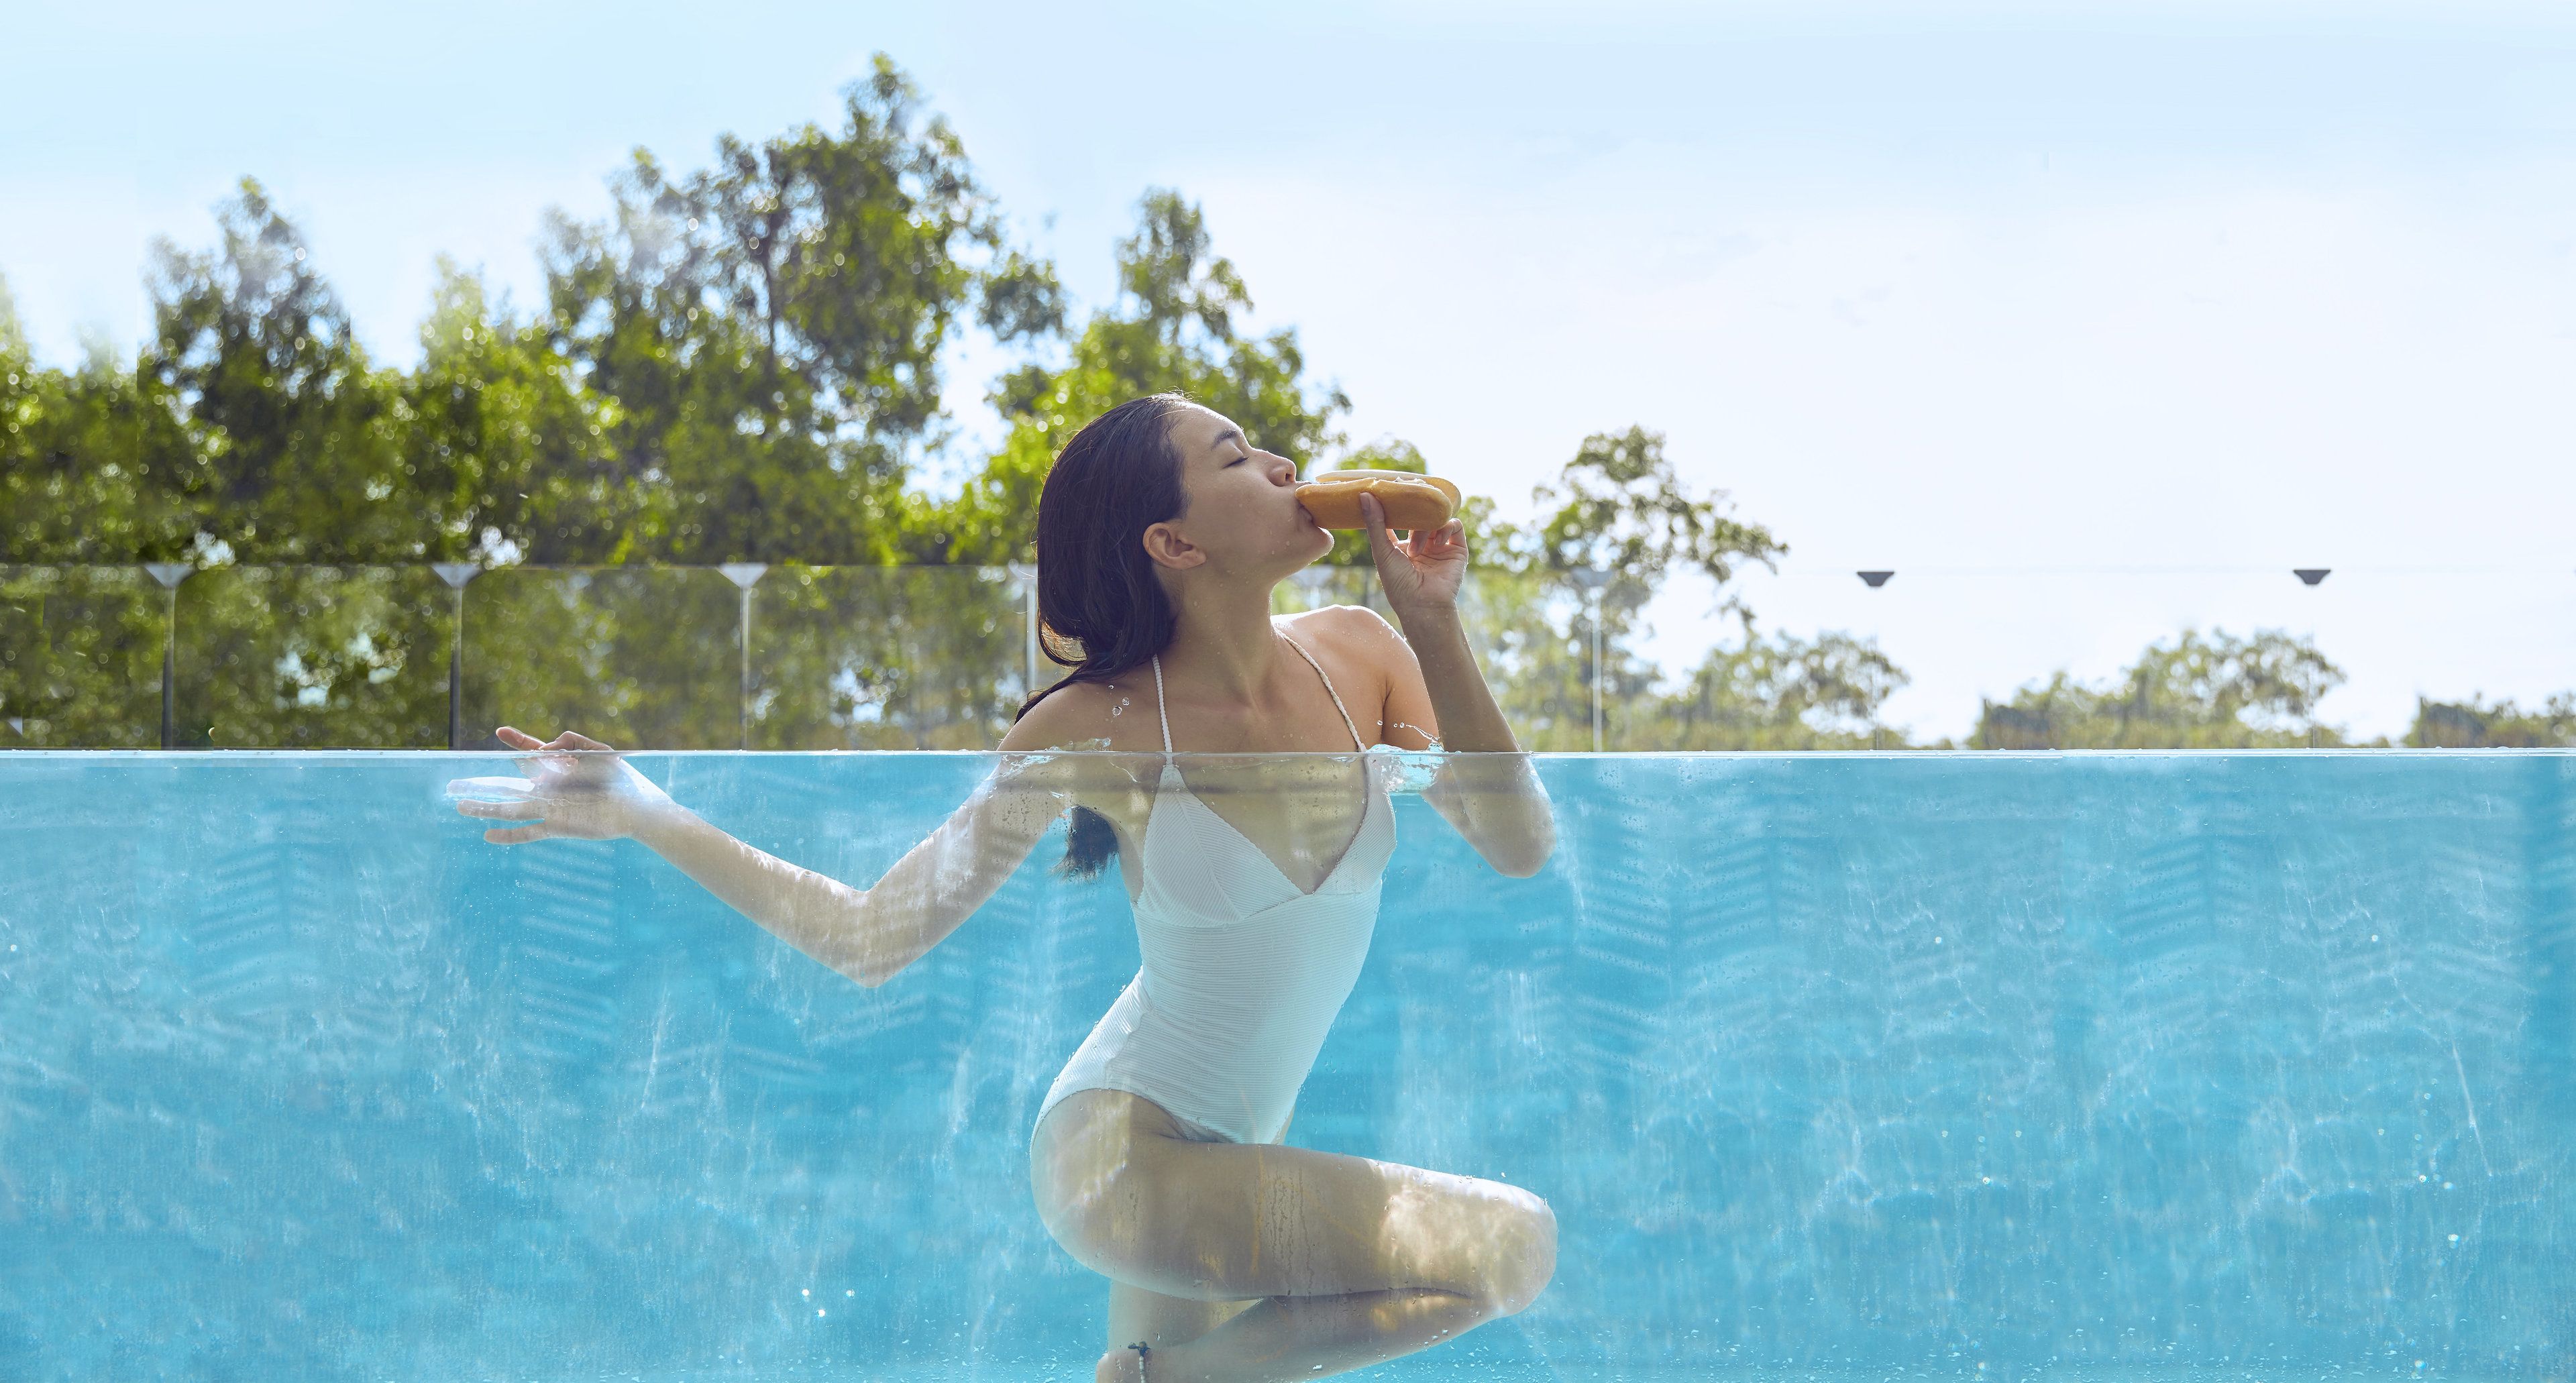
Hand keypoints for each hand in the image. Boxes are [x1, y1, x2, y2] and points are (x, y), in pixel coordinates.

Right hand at [446, 726, 679, 844]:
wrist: (637, 808)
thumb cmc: (623, 779)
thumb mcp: (600, 751)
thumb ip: (572, 742)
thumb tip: (547, 748)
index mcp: (560, 768)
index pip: (531, 753)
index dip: (517, 742)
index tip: (500, 732)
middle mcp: (549, 789)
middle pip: (508, 784)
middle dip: (481, 784)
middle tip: (453, 784)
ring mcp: (550, 808)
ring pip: (510, 808)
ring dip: (484, 808)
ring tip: (459, 805)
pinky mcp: (557, 826)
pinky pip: (528, 832)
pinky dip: (509, 835)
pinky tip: (489, 836)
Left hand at [1360, 491, 1467, 616]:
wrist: (1423, 605)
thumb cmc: (1398, 584)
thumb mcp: (1382, 551)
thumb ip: (1374, 524)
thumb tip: (1363, 495)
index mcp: (1402, 546)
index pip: (1399, 519)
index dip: (1396, 506)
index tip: (1389, 492)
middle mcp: (1422, 544)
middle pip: (1419, 515)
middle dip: (1413, 513)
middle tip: (1406, 506)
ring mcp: (1440, 546)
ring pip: (1435, 518)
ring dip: (1424, 528)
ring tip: (1416, 550)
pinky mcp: (1457, 548)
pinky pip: (1454, 525)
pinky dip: (1445, 527)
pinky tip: (1435, 542)